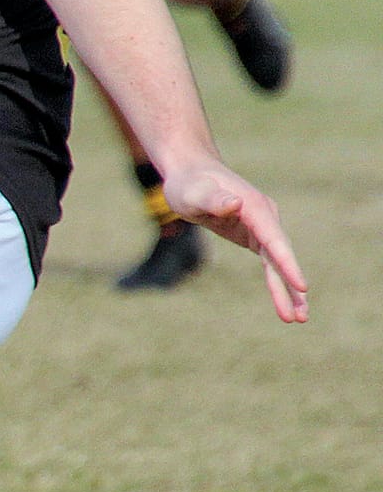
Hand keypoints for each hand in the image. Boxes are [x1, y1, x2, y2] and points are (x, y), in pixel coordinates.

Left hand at [162, 158, 308, 322]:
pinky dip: (277, 280)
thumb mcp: (194, 192)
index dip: (288, 264)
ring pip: (277, 262)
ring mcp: (262, 226)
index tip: (302, 286)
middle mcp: (264, 217)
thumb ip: (213, 199)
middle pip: (281, 256)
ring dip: (288, 290)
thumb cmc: (189, 183)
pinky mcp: (254, 235)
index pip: (274, 240)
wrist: (190, 172)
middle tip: (300, 318)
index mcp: (254, 207)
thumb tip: (235, 204)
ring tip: (299, 319)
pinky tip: (285, 300)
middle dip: (290, 286)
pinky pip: (269, 262)